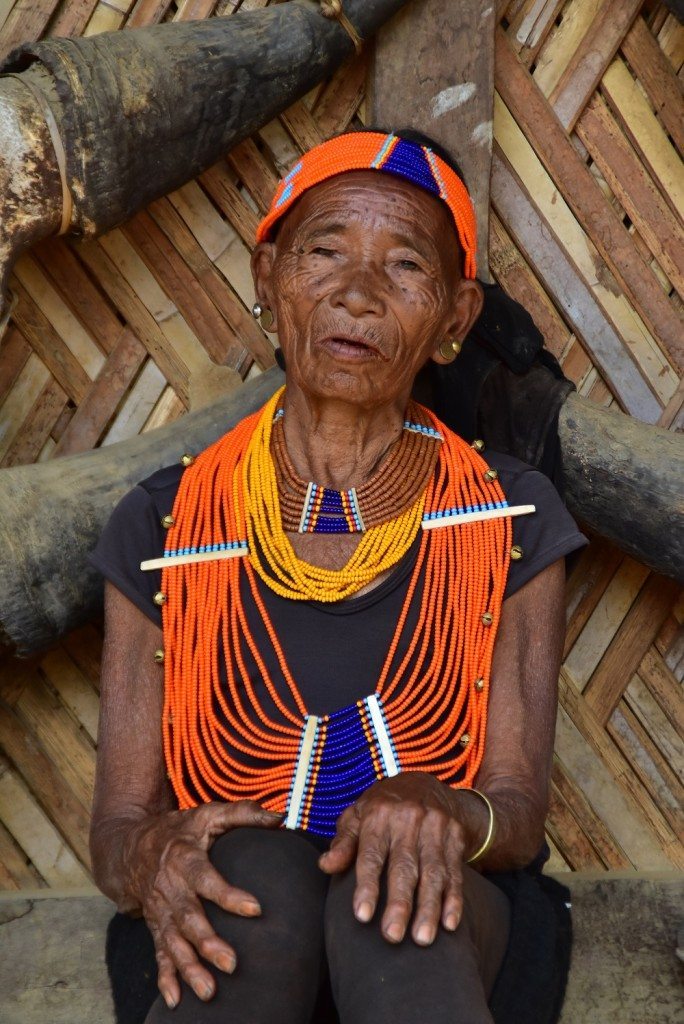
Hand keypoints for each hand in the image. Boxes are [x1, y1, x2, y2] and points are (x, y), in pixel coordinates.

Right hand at [122, 800, 280, 1007]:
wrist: (130, 847)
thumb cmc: (179, 830)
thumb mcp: (207, 813)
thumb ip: (243, 814)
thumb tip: (280, 818)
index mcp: (184, 859)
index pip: (207, 879)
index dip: (229, 895)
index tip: (256, 909)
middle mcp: (170, 889)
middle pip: (188, 918)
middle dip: (208, 943)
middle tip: (232, 963)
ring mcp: (161, 912)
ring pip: (174, 943)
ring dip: (190, 968)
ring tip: (209, 991)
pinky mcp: (156, 927)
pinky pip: (159, 954)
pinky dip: (166, 978)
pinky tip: (176, 1001)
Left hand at [319, 774, 465, 946]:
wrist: (426, 783)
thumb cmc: (382, 808)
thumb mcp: (357, 815)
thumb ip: (343, 842)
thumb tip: (325, 865)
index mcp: (378, 814)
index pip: (371, 854)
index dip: (367, 886)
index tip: (362, 916)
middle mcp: (408, 819)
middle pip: (404, 866)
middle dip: (400, 903)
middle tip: (392, 937)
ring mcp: (435, 827)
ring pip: (433, 872)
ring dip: (429, 907)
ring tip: (422, 939)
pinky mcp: (455, 837)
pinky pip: (455, 871)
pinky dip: (454, 899)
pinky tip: (449, 923)